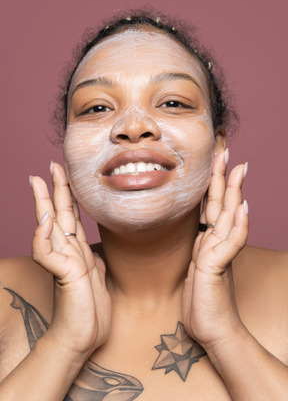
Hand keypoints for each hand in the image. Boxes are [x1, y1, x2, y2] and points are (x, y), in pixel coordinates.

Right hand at [30, 162, 111, 359]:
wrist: (83, 338)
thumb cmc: (89, 311)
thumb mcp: (97, 280)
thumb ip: (93, 263)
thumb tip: (95, 254)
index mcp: (78, 250)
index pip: (71, 217)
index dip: (68, 195)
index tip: (66, 175)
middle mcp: (69, 252)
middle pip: (59, 214)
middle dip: (55, 188)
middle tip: (50, 166)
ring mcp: (64, 262)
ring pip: (49, 226)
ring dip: (43, 203)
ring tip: (38, 180)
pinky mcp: (63, 275)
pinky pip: (48, 253)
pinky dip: (42, 236)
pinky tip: (44, 219)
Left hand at [182, 150, 248, 351]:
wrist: (213, 331)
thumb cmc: (202, 303)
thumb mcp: (195, 270)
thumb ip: (200, 250)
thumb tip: (202, 233)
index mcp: (208, 242)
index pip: (211, 207)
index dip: (212, 185)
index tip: (214, 163)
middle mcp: (216, 244)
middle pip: (221, 205)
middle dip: (224, 178)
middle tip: (227, 153)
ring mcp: (219, 254)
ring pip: (228, 217)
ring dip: (234, 192)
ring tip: (240, 169)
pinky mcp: (218, 268)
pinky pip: (231, 243)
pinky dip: (239, 225)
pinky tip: (243, 207)